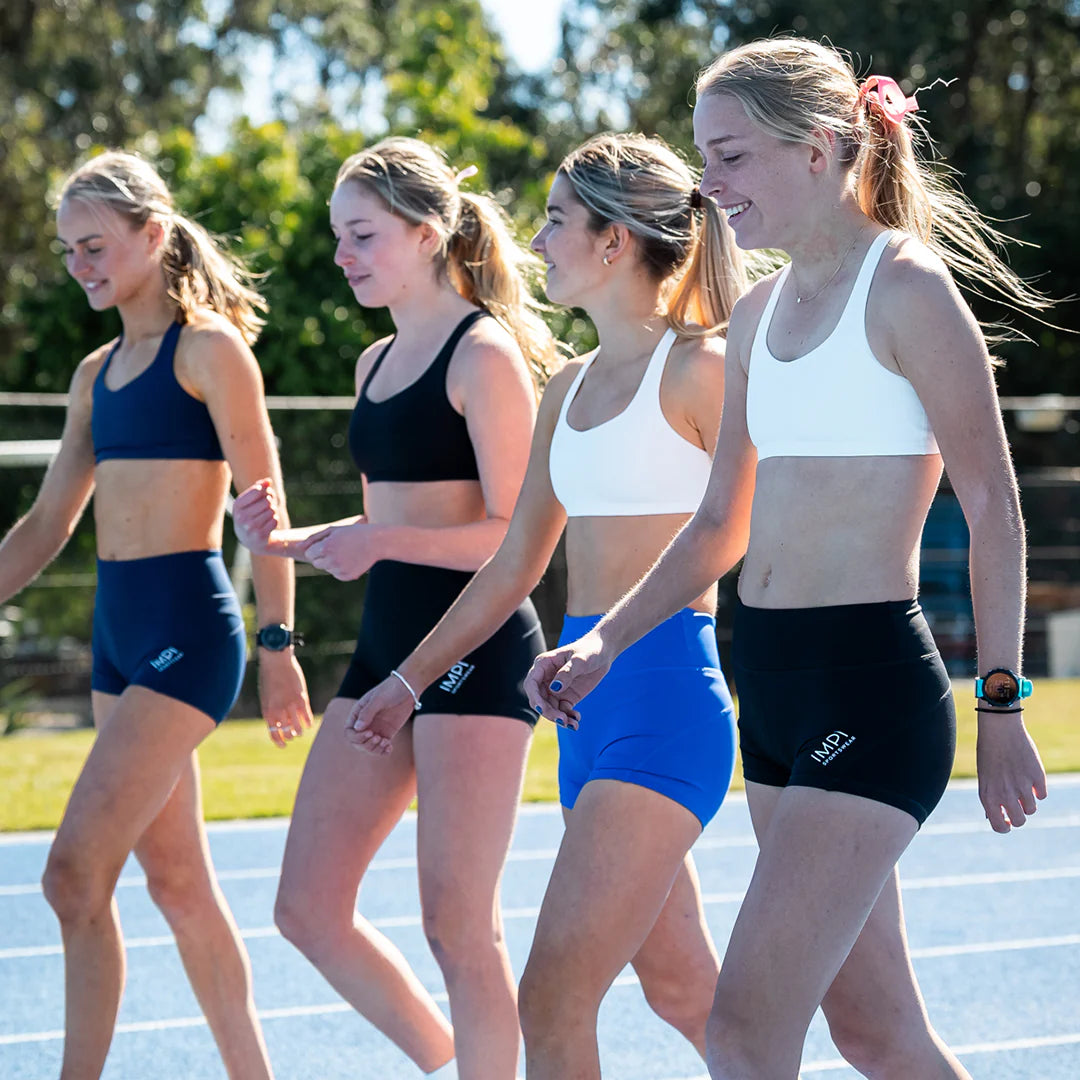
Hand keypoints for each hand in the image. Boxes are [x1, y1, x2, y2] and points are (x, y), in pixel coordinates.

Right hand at [233, 479, 280, 555]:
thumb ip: (259, 487)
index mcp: (237, 505)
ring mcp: (250, 527)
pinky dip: (274, 520)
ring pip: (272, 510)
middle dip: (270, 501)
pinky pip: (275, 520)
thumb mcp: (251, 500)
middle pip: (267, 501)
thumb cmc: (251, 514)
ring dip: (273, 511)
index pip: (257, 490)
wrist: (250, 538)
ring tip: (267, 514)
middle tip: (269, 504)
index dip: (265, 490)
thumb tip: (268, 481)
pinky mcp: (260, 535)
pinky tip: (268, 523)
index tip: (265, 493)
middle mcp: (241, 517)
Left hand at [258, 650, 313, 747]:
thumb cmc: (268, 677)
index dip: (280, 742)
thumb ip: (271, 710)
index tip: (284, 745)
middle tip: (293, 734)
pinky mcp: (302, 700)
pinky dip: (308, 722)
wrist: (275, 662)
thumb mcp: (266, 697)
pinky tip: (308, 722)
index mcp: (268, 712)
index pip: (274, 735)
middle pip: (287, 733)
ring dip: (300, 731)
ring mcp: (291, 707)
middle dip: (291, 736)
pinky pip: (307, 717)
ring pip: (298, 729)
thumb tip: (278, 722)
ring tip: (301, 730)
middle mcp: (279, 712)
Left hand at [301, 521, 381, 580]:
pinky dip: (341, 568)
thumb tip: (298, 547)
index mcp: (325, 547)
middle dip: (323, 556)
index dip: (318, 548)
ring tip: (346, 553)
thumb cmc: (352, 533)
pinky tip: (351, 560)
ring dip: (332, 562)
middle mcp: (331, 561)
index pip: (310, 554)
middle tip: (337, 548)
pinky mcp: (348, 577)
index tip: (329, 543)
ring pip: (327, 569)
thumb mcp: (332, 531)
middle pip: (316, 563)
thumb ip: (312, 538)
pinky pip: (336, 574)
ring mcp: (340, 570)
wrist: (376, 542)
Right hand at [345, 675, 416, 754]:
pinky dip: (383, 751)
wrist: (408, 687)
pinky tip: (389, 748)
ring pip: (369, 747)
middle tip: (378, 738)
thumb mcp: (379, 699)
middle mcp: (365, 723)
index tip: (369, 732)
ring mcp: (376, 728)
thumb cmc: (391, 689)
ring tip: (385, 742)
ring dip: (375, 749)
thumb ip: (368, 712)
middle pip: (357, 742)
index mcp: (358, 713)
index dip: (356, 737)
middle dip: (366, 744)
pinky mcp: (387, 732)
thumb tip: (357, 728)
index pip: (349, 732)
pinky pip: (381, 746)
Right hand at [524, 629, 611, 727]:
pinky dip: (568, 718)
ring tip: (573, 724)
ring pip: (550, 708)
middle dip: (548, 712)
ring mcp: (555, 689)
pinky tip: (577, 719)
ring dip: (559, 718)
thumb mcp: (580, 660)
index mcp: (544, 664)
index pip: (532, 683)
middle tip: (562, 720)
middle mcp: (546, 678)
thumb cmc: (590, 650)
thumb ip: (567, 673)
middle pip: (539, 699)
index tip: (542, 709)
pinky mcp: (566, 697)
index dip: (534, 697)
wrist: (603, 653)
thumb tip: (554, 688)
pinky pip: (562, 711)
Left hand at [976, 714, 1047, 831]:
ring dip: (1028, 801)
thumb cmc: (989, 752)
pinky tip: (1030, 776)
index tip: (1008, 820)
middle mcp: (1005, 794)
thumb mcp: (985, 777)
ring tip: (1021, 785)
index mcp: (988, 796)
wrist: (999, 729)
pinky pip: (1043, 795)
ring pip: (1032, 809)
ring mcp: (1022, 787)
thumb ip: (991, 797)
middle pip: (1020, 821)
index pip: (999, 826)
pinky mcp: (1037, 778)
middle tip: (1018, 804)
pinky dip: (1038, 789)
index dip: (1005, 827)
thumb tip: (997, 817)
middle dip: (1020, 815)